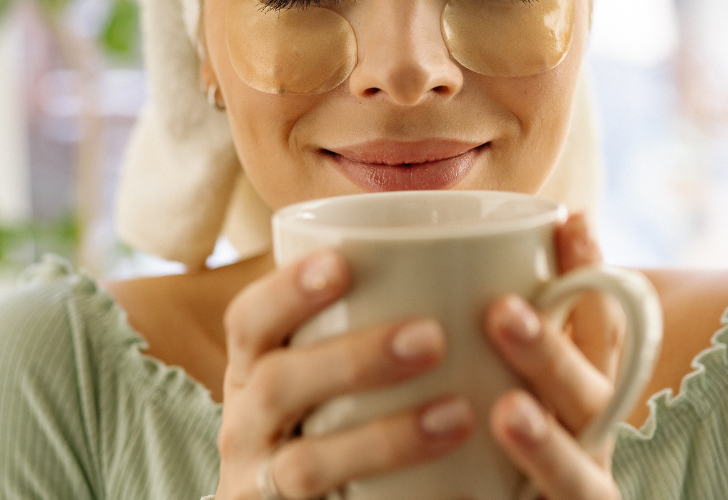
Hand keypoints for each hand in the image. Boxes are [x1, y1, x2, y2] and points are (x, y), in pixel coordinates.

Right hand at [215, 251, 474, 499]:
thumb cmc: (329, 420)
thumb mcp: (327, 370)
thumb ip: (371, 320)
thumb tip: (481, 252)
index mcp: (256, 368)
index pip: (249, 320)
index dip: (286, 290)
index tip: (342, 262)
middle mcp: (246, 422)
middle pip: (278, 383)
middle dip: (353, 358)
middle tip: (431, 337)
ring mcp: (261, 483)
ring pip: (305, 463)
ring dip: (383, 438)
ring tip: (458, 415)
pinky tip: (455, 494)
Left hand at [485, 213, 624, 499]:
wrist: (470, 498)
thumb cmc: (477, 436)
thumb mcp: (485, 373)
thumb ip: (474, 328)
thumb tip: (426, 251)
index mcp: (576, 395)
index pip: (597, 330)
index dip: (592, 277)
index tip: (570, 221)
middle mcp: (584, 442)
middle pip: (589, 397)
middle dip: (553, 352)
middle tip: (502, 311)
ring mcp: (568, 494)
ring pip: (579, 478)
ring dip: (549, 446)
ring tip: (508, 412)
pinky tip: (464, 498)